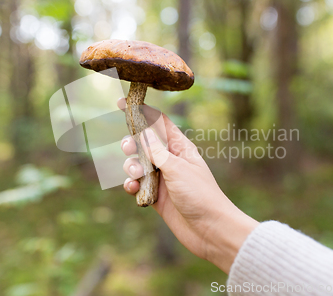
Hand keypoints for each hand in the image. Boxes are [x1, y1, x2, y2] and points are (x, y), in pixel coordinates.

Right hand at [118, 98, 258, 273]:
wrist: (210, 230)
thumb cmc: (200, 195)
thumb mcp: (177, 168)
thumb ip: (156, 150)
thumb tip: (143, 129)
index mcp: (180, 147)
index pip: (158, 122)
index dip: (141, 111)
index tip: (121, 103)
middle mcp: (170, 160)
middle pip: (143, 142)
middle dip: (132, 143)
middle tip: (129, 147)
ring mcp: (162, 178)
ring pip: (138, 164)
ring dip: (131, 166)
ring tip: (136, 175)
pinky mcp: (156, 196)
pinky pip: (138, 185)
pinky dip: (132, 185)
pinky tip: (133, 189)